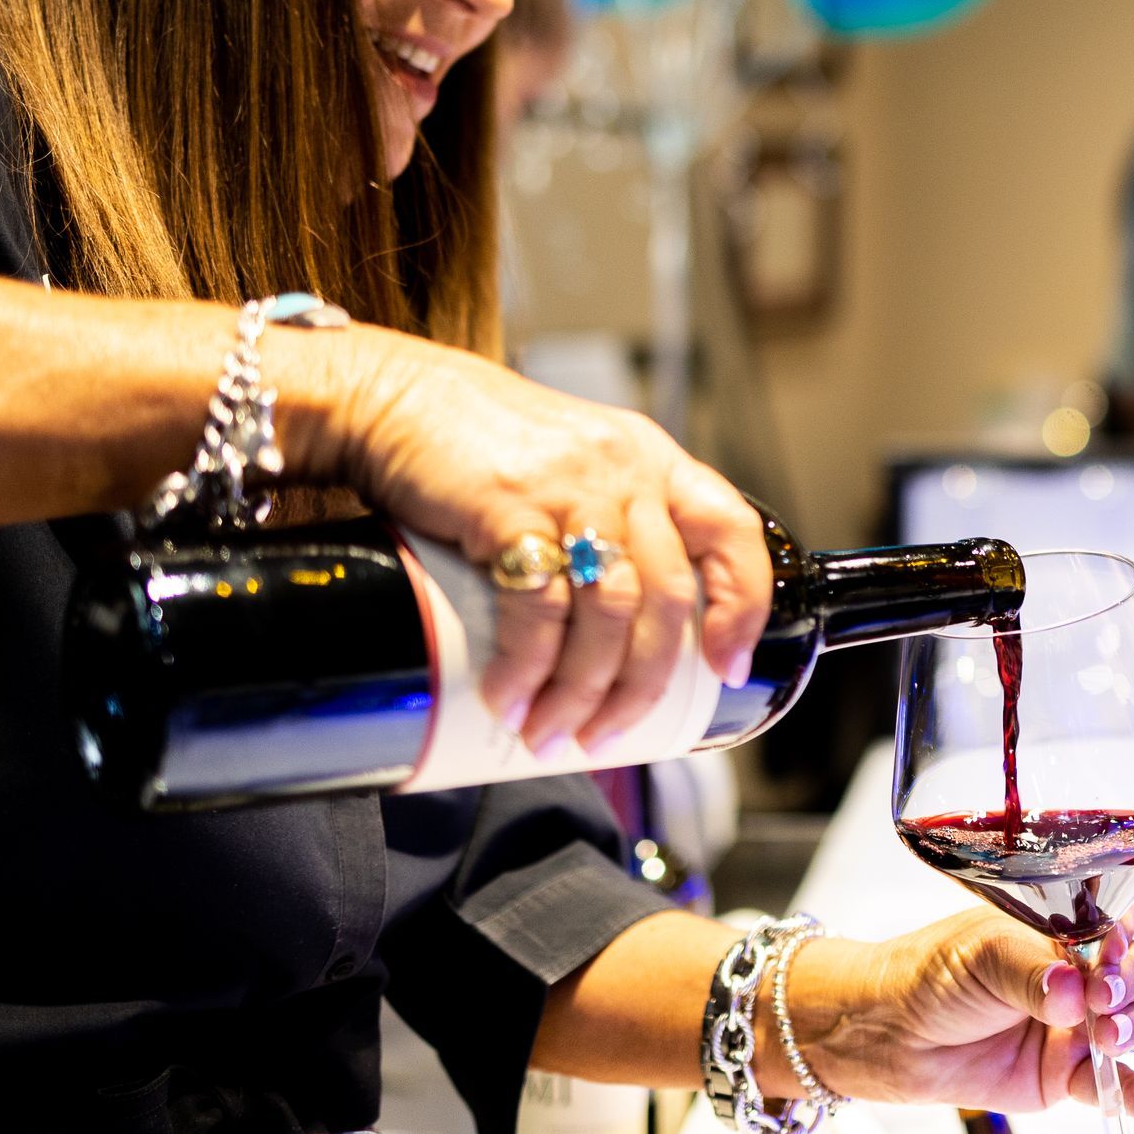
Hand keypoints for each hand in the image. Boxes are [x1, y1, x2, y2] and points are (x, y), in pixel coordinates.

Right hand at [290, 326, 770, 751]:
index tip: (728, 668)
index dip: (741, 606)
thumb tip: (615, 639)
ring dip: (583, 691)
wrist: (391, 397)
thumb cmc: (476, 444)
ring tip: (551, 732)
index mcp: (651, 462)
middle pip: (667, 599)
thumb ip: (605, 526)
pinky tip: (508, 698)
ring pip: (609, 614)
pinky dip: (526, 668)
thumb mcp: (569, 468)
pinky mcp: (512, 506)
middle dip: (642, 686)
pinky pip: (538, 609)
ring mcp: (572, 486)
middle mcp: (624, 471)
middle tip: (607, 736)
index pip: (731, 533)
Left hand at [782, 909, 1133, 1123]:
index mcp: (1059, 931)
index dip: (1123, 938)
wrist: (888, 1034)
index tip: (1110, 952)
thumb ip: (1029, 971)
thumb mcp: (980, 954)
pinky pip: (1114, 1085)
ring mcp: (1074, 1027)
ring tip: (1107, 1038)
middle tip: (1099, 999)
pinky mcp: (1065, 1075)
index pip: (1116, 924)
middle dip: (1130, 986)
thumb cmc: (929, 975)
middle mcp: (1076, 976)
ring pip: (1132, 1026)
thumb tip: (1070, 992)